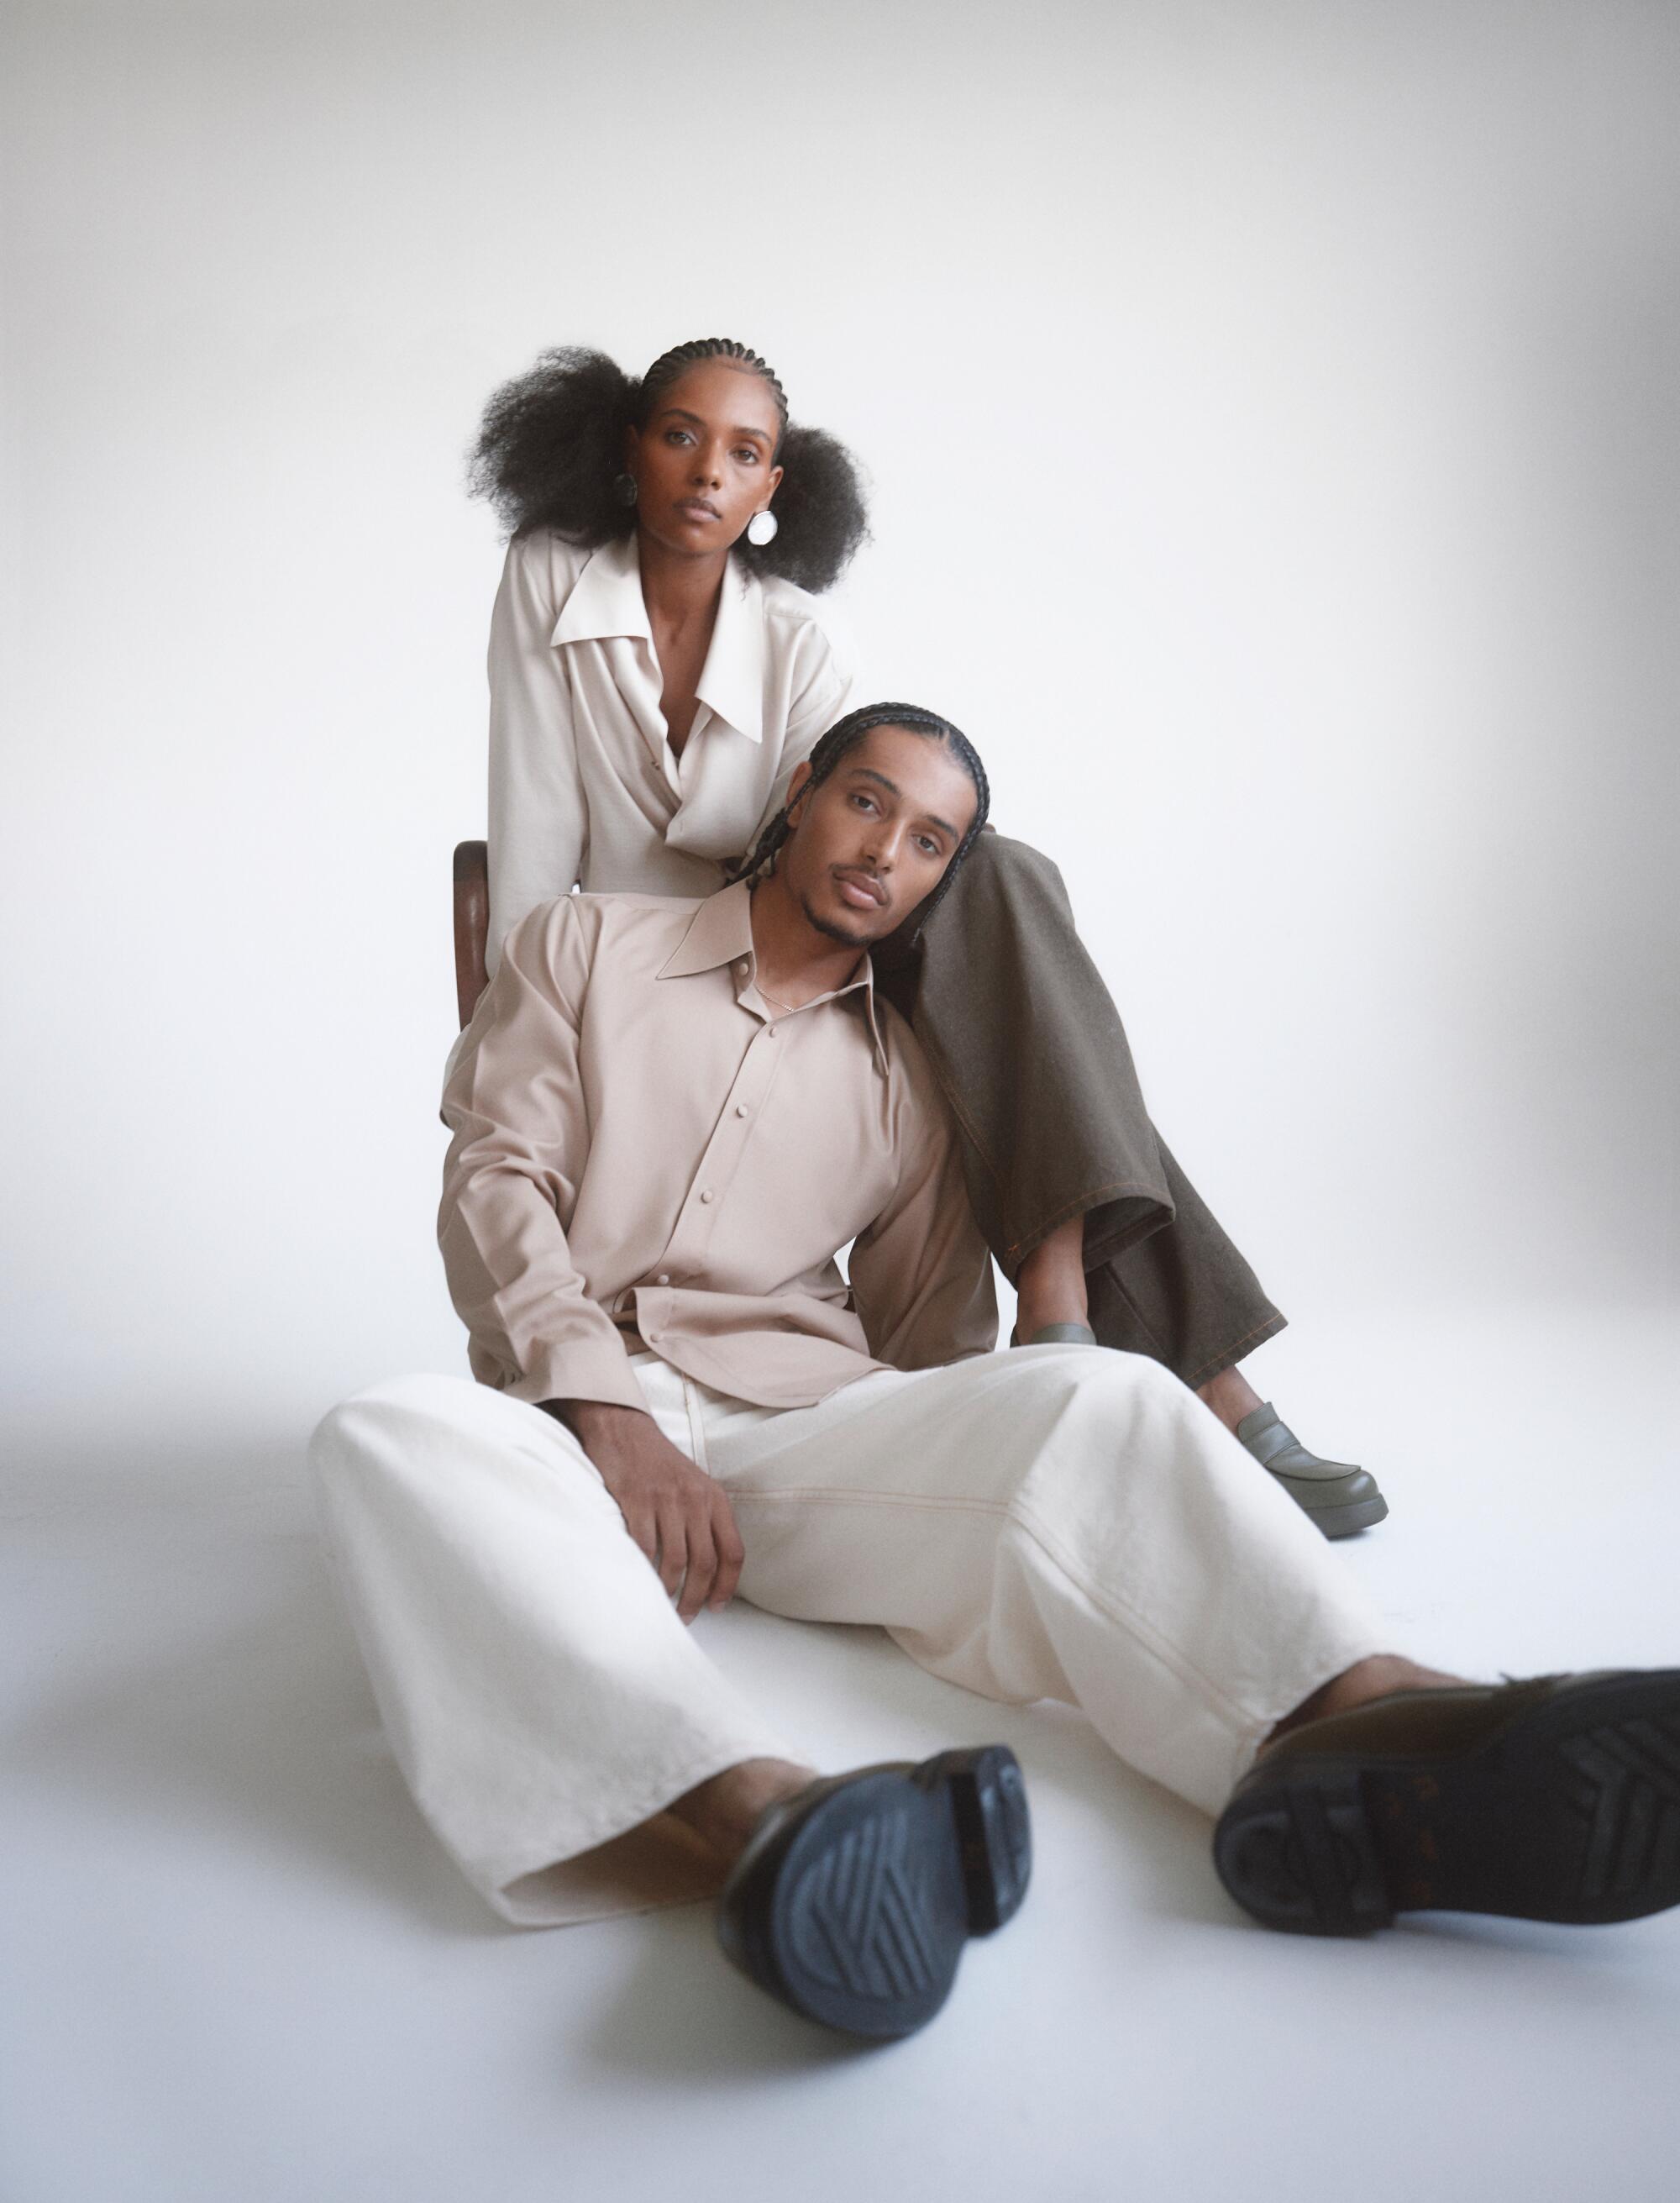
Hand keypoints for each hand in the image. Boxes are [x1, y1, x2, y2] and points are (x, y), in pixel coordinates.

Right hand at [544, 1400, 744, 1621]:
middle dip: (697, 1598)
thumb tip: (711, 1569)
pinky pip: (644, 1548)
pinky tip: (640, 1581)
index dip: (727, 1586)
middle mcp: (696, 1500)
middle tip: (685, 1616)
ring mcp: (666, 1500)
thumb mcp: (695, 1486)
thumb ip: (706, 1520)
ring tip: (663, 1604)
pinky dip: (642, 1571)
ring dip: (669, 1591)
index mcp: (715, 1498)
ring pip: (675, 1561)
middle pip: (705, 1563)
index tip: (716, 1607)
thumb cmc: (659, 1465)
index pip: (733, 1552)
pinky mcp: (636, 1500)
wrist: (624, 1430)